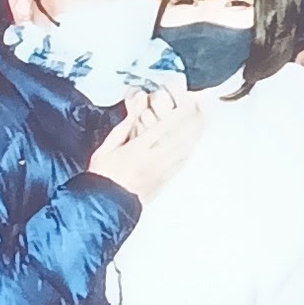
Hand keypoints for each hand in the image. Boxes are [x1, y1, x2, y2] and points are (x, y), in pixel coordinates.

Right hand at [89, 89, 209, 201]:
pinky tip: (193, 140)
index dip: (179, 111)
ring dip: (195, 132)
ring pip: (186, 147)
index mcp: (138, 149)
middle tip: (201, 105)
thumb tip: (136, 106)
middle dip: (194, 118)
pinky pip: (183, 160)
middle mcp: (154, 159)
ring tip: (202, 118)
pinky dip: (190, 148)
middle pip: (182, 135)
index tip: (188, 99)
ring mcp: (162, 171)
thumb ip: (124, 126)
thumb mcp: (106, 148)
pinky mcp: (166, 180)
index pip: (165, 125)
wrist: (104, 205)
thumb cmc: (102, 177)